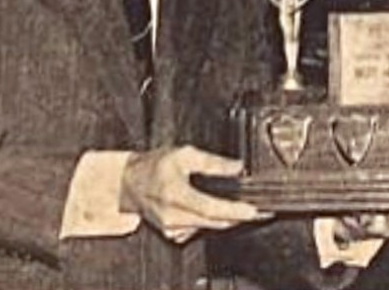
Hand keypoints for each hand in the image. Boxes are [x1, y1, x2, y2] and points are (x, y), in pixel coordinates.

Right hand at [120, 145, 269, 242]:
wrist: (130, 182)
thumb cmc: (154, 166)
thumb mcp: (184, 154)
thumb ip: (213, 162)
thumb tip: (238, 167)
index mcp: (175, 194)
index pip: (211, 208)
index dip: (234, 211)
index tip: (253, 210)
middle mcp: (172, 215)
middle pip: (213, 222)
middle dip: (237, 216)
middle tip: (258, 209)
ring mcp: (171, 228)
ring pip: (207, 228)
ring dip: (227, 220)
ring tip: (242, 209)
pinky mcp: (171, 233)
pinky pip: (198, 230)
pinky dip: (212, 223)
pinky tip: (219, 212)